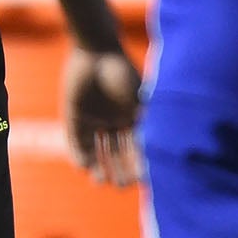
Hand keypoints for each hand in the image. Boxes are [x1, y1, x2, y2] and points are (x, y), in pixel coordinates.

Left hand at [63, 47, 142, 186]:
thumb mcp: (139, 100)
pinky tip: (84, 167)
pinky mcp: (73, 116)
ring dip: (99, 167)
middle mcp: (112, 121)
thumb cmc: (121, 73)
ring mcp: (92, 119)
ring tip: (101, 182)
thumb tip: (164, 149)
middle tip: (121, 186)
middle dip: (119, 170)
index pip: (136, 147)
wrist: (95, 51)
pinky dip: (80, 154)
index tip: (141, 179)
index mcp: (131, 116)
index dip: (138, 163)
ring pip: (96, 150)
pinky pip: (76, 141)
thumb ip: (148, 122)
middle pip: (116, 152)